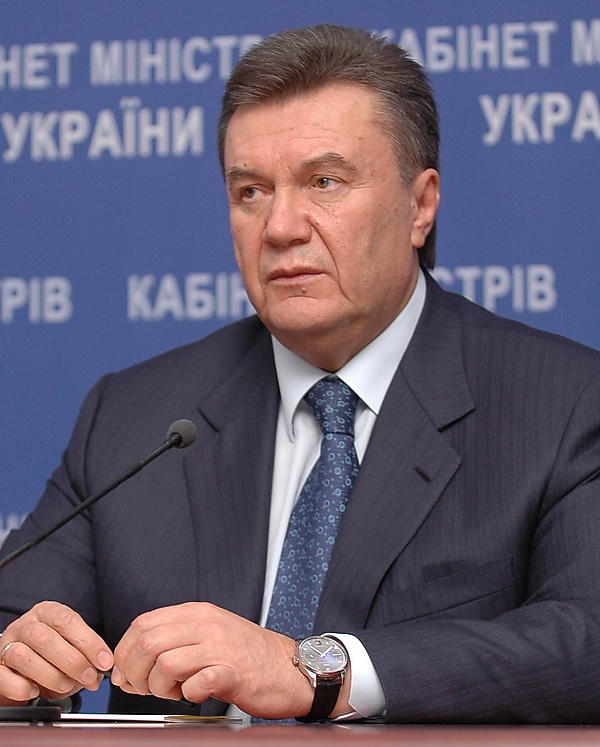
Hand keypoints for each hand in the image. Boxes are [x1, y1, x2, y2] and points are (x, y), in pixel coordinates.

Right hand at [0, 601, 113, 705]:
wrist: (19, 666)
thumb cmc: (50, 654)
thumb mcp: (70, 648)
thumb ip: (86, 656)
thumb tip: (101, 670)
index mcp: (47, 612)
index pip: (67, 620)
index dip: (88, 641)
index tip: (104, 661)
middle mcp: (25, 624)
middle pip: (45, 637)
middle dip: (72, 661)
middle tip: (89, 678)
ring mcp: (7, 644)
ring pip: (23, 655)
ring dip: (50, 675)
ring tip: (66, 685)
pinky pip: (4, 677)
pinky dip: (22, 688)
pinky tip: (35, 691)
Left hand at [112, 602, 315, 718]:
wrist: (290, 667)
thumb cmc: (246, 654)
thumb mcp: (208, 633)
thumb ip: (174, 640)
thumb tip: (130, 663)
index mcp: (197, 612)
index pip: (143, 623)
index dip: (124, 650)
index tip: (123, 671)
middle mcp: (207, 625)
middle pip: (148, 643)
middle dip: (134, 672)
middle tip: (142, 688)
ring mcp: (222, 647)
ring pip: (166, 664)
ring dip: (159, 688)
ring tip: (173, 693)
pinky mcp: (234, 673)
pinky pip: (198, 684)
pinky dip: (189, 695)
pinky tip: (197, 695)